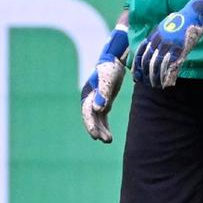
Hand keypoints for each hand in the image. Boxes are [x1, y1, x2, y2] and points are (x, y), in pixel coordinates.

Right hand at [81, 26, 129, 142]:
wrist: (115, 61)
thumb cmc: (110, 68)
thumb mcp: (108, 80)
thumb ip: (103, 94)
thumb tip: (98, 109)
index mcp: (88, 94)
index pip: (87, 112)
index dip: (90, 124)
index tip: (95, 136)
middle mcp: (90, 99)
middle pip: (91, 118)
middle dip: (96, 130)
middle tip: (104, 140)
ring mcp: (96, 101)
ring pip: (97, 119)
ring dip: (101, 130)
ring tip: (108, 140)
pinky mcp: (104, 102)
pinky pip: (102, 117)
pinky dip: (104, 126)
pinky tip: (109, 136)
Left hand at [132, 0, 202, 87]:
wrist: (193, 14)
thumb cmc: (180, 20)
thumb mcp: (164, 26)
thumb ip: (157, 37)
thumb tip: (151, 47)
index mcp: (154, 35)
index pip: (141, 52)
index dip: (137, 65)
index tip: (135, 74)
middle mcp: (159, 40)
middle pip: (147, 60)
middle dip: (144, 73)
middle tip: (143, 83)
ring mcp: (169, 45)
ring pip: (157, 64)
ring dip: (155, 77)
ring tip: (154, 85)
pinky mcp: (179, 49)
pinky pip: (170, 65)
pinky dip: (167, 75)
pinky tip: (165, 82)